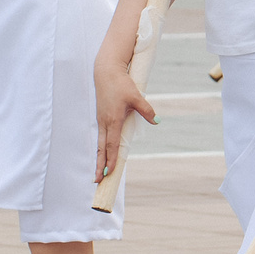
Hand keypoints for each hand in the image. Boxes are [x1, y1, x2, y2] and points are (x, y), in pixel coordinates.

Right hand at [93, 62, 157, 182]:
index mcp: (113, 120)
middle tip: (97, 182)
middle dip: (100, 166)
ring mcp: (101, 120)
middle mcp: (105, 123)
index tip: (109, 173)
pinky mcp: (101, 117)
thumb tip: (157, 121)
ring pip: (100, 144)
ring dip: (99, 159)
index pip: (112, 145)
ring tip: (98, 173)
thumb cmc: (121, 83)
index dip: (111, 160)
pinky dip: (101, 148)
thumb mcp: (137, 97)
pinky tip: (102, 154)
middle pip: (102, 149)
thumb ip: (147, 110)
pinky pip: (101, 137)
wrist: (105, 71)